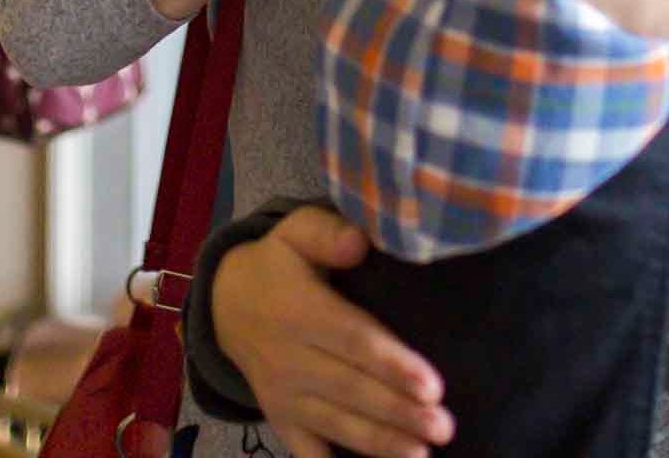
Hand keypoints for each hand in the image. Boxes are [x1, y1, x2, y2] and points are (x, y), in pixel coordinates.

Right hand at [214, 207, 451, 457]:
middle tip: (443, 426)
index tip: (432, 385)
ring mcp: (284, 396)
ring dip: (380, 443)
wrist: (226, 304)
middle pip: (352, 389)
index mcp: (299, 312)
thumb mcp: (295, 233)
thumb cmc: (278, 265)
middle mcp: (289, 359)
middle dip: (398, 411)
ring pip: (337, 423)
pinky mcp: (282, 420)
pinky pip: (307, 452)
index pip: (353, 340)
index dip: (392, 364)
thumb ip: (327, 233)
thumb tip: (359, 243)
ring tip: (421, 454)